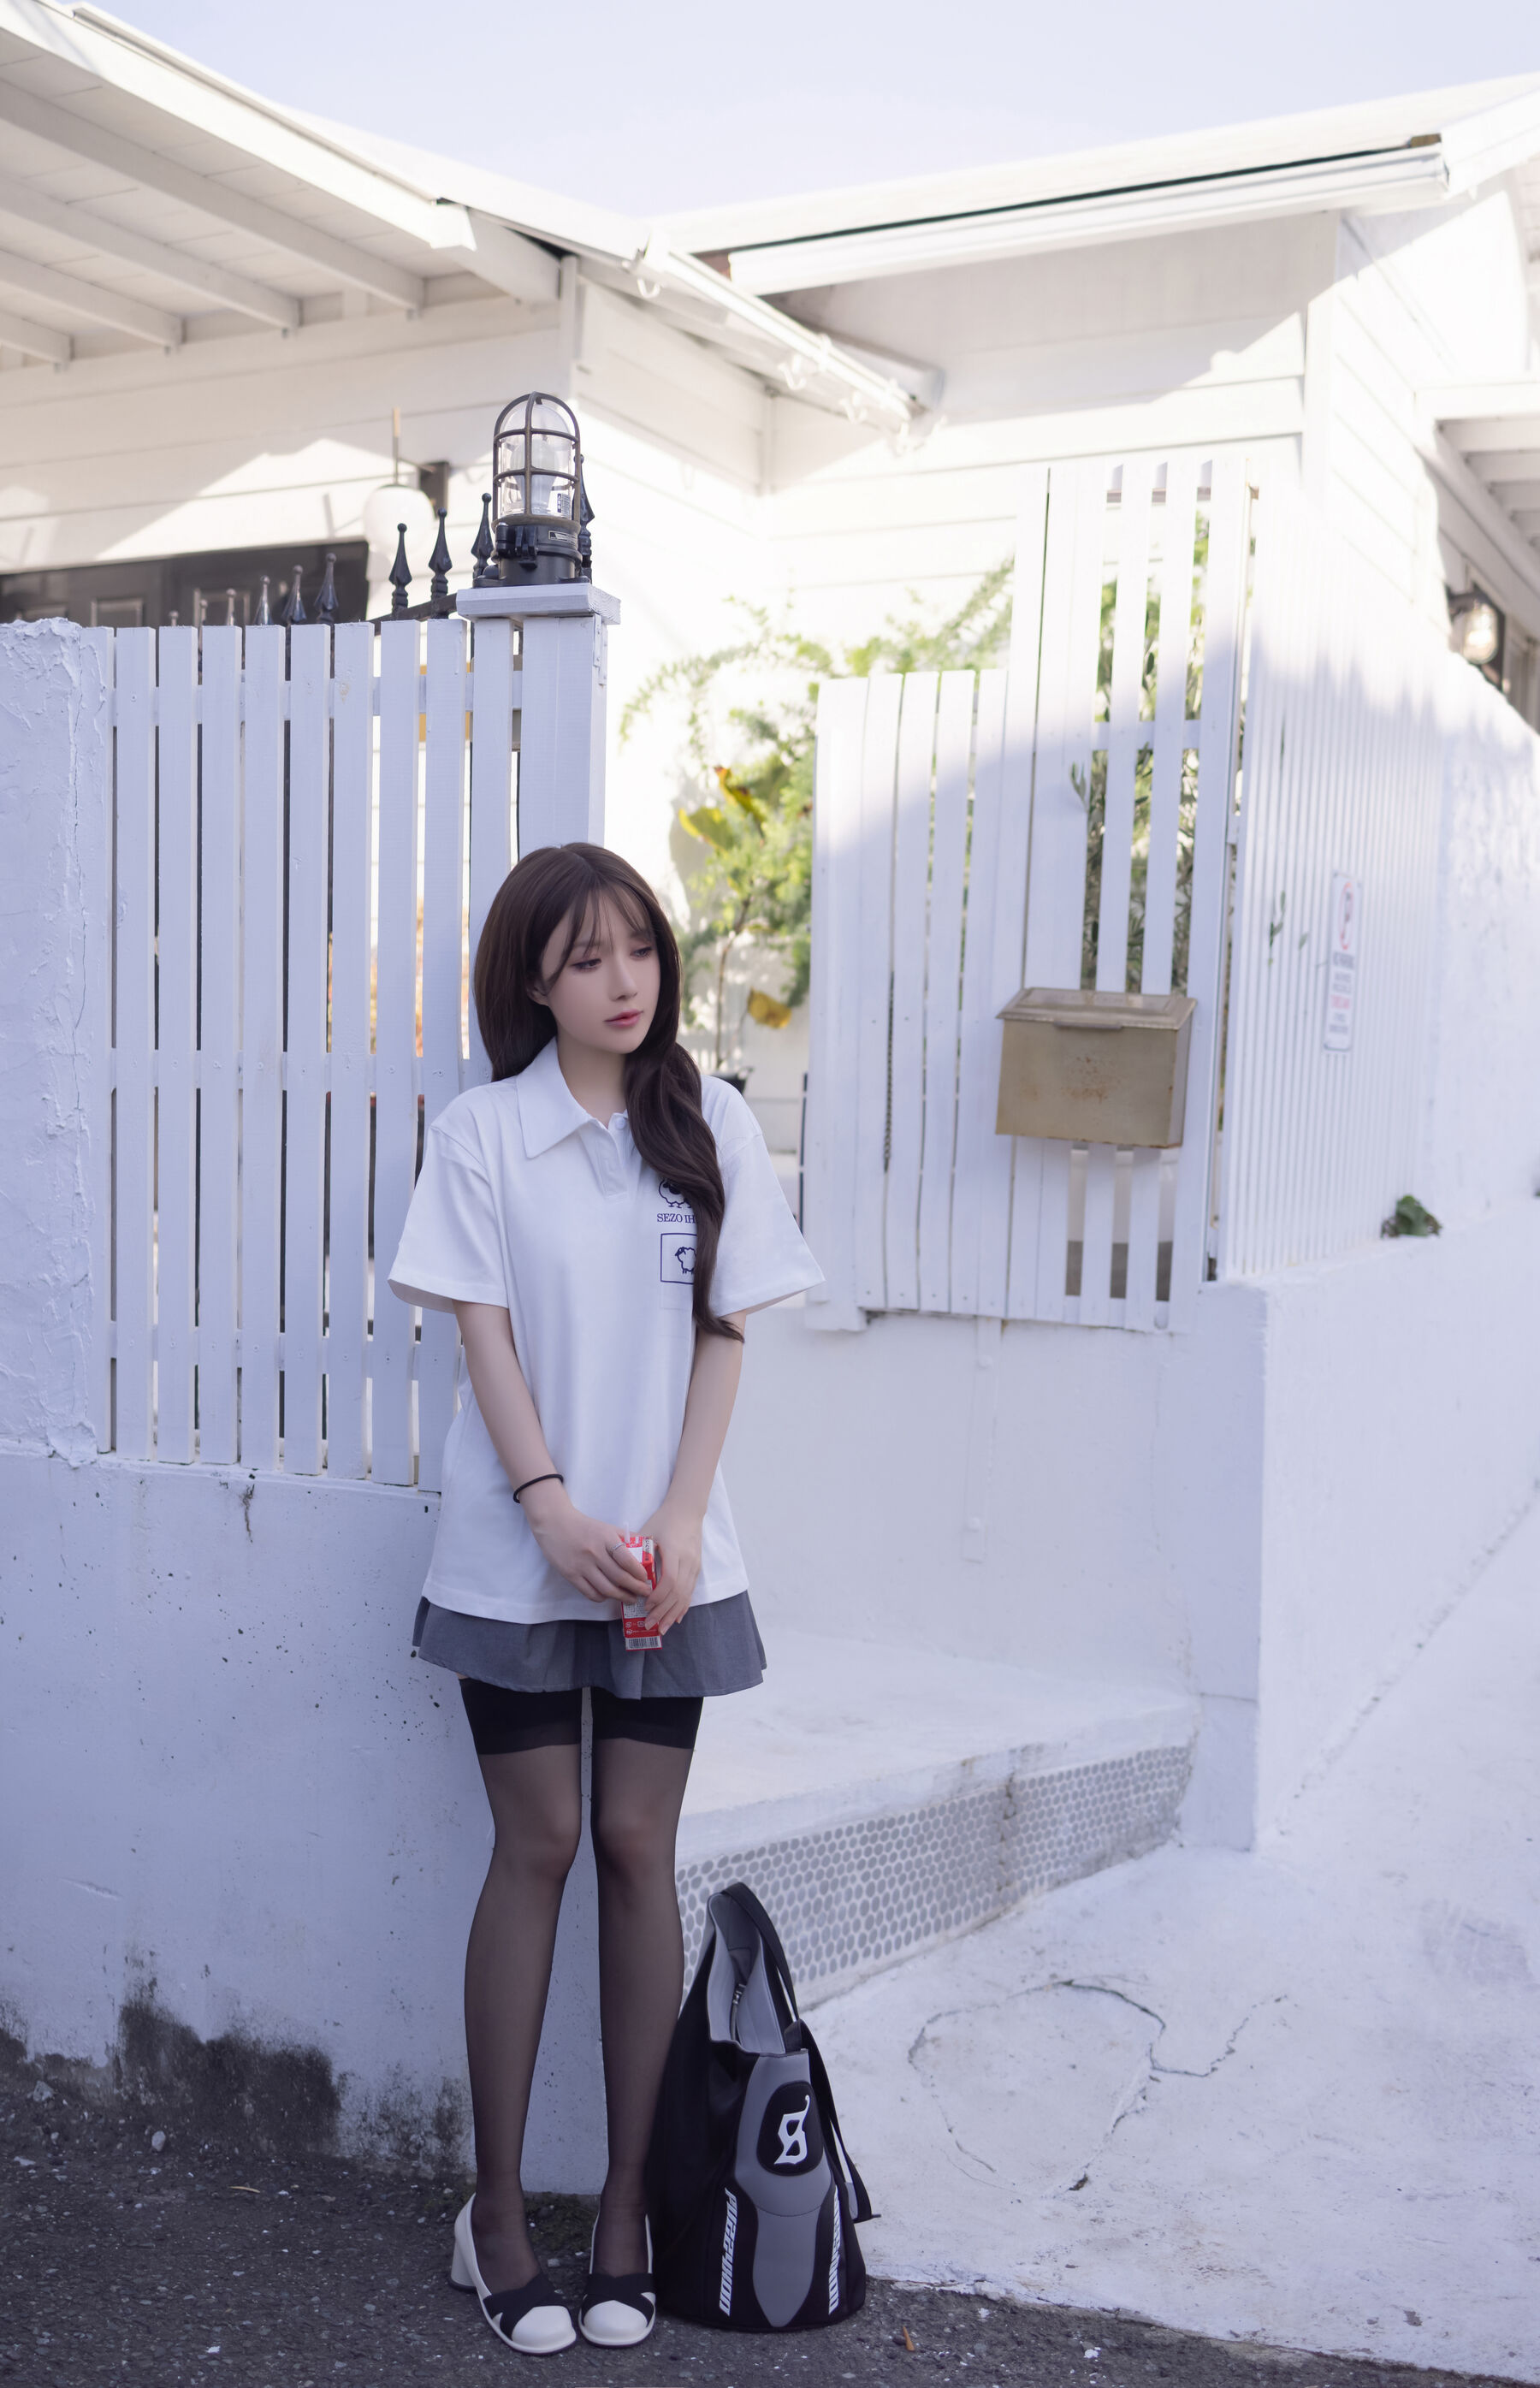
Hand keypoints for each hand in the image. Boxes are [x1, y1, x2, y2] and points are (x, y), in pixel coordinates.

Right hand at [520, 1481, 651, 1607]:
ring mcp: (581, 1565)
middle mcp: (594, 1553)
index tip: (646, 1578)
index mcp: (605, 1538)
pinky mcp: (570, 1575)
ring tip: (631, 1598)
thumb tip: (647, 1546)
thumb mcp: (606, 1527)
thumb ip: (625, 1537)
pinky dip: (602, 1597)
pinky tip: (609, 1596)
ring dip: (622, 1597)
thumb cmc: (583, 1526)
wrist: (554, 1523)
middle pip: (619, 1577)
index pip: (626, 1559)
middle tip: (645, 1593)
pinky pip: (590, 1592)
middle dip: (636, 1588)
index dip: (638, 1572)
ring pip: (606, 1589)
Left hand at [637, 1498, 703, 1634]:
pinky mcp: (697, 1569)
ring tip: (661, 1629)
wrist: (687, 1511)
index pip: (670, 1580)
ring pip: (686, 1595)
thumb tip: (623, 1574)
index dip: (658, 1596)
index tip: (645, 1606)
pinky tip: (675, 1619)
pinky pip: (690, 1591)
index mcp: (675, 1551)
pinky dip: (683, 1607)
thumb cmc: (663, 1520)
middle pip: (678, 1592)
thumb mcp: (649, 1532)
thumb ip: (638, 1552)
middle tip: (649, 1625)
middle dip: (663, 1611)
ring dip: (672, 1614)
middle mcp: (688, 1560)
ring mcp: (695, 1565)